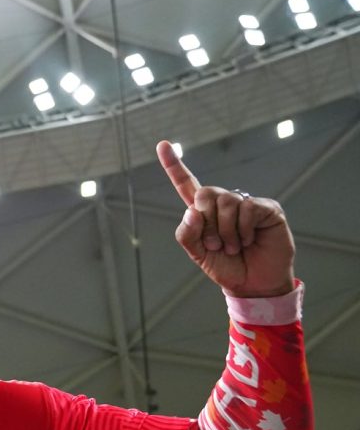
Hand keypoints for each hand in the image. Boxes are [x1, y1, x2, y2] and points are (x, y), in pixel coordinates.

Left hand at [157, 140, 295, 297]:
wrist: (254, 284)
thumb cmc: (226, 267)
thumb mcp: (198, 254)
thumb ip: (187, 234)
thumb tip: (192, 210)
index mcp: (203, 213)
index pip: (186, 184)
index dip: (174, 165)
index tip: (163, 145)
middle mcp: (224, 203)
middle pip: (205, 193)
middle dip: (207, 223)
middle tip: (215, 244)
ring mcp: (246, 203)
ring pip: (226, 201)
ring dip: (225, 231)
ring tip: (234, 246)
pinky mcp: (266, 208)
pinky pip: (247, 208)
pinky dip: (243, 229)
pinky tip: (248, 240)